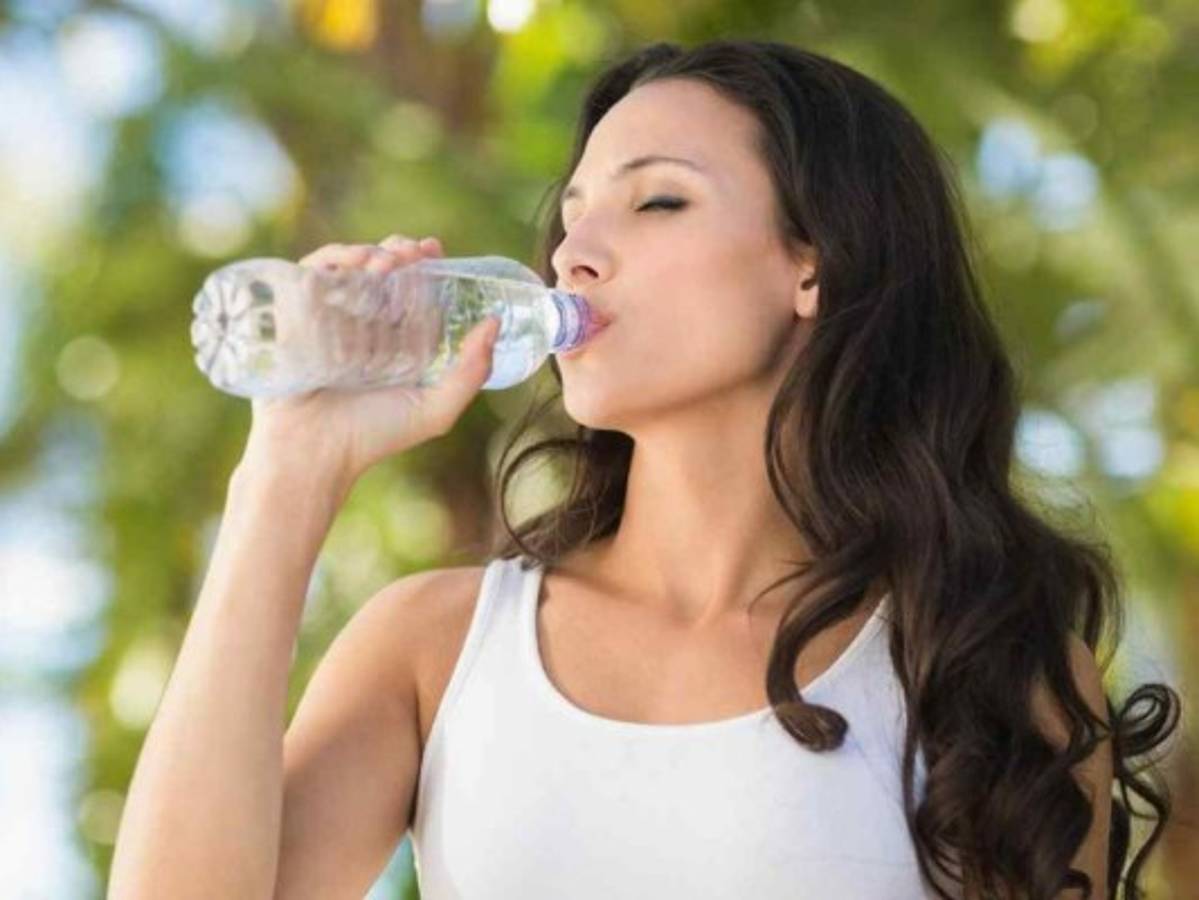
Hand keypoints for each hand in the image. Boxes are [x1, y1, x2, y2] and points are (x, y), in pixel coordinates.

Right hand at [241, 234, 499, 488]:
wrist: (313, 452)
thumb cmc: (373, 437)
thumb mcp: (435, 410)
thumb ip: (471, 373)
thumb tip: (494, 324)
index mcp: (398, 340)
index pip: (414, 289)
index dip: (427, 264)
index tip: (435, 251)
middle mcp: (365, 324)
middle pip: (384, 270)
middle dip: (402, 252)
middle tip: (414, 252)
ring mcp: (330, 316)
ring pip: (351, 265)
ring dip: (372, 251)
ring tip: (387, 261)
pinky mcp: (298, 313)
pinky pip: (314, 272)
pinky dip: (336, 258)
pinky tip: (358, 263)